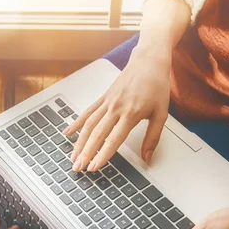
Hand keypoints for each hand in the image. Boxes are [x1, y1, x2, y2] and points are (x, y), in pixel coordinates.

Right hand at [63, 46, 170, 171]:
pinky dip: (76, 123)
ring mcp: (107, 102)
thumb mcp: (161, 114)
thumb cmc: (156, 86)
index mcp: (131, 113)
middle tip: (78, 167)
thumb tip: (147, 157)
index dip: (102, 155)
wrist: (148, 62)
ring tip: (72, 156)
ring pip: (88, 124)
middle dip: (85, 153)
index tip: (94, 167)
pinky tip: (68, 133)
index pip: (113, 139)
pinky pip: (87, 112)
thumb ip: (153, 137)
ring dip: (79, 142)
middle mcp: (116, 108)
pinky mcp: (103, 97)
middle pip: (96, 134)